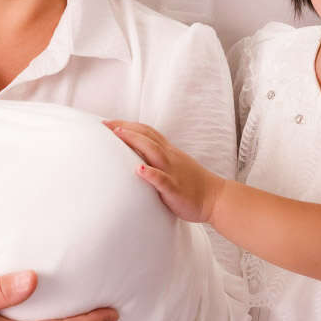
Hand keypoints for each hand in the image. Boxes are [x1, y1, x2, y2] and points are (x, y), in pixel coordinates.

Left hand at [106, 120, 223, 222]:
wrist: (215, 197)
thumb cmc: (192, 184)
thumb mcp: (174, 165)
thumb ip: (157, 158)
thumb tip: (136, 157)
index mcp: (168, 152)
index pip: (147, 132)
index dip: (128, 125)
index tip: (109, 122)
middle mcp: (169, 157)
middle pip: (147, 137)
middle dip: (126, 128)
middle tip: (105, 124)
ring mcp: (173, 172)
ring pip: (154, 152)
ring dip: (136, 142)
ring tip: (119, 135)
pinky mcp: (175, 188)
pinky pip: (163, 179)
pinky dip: (151, 173)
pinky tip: (140, 170)